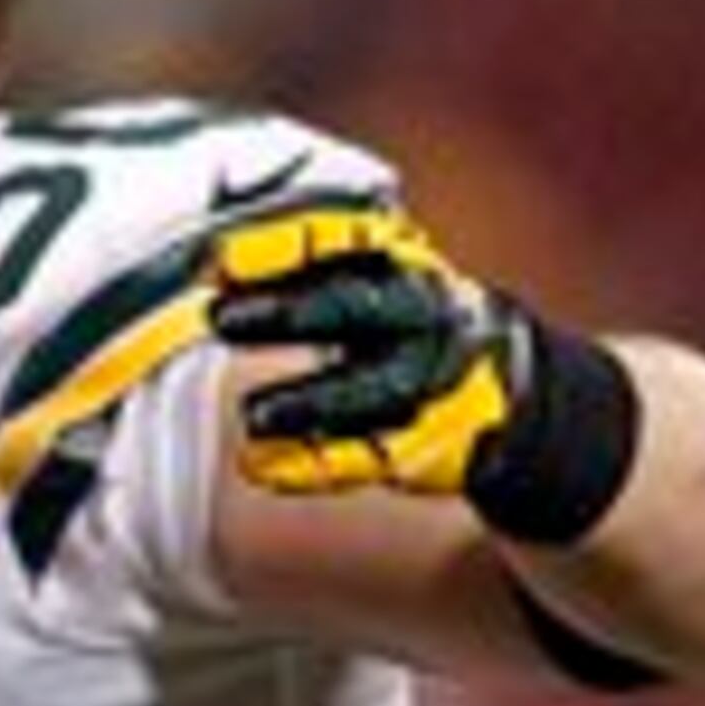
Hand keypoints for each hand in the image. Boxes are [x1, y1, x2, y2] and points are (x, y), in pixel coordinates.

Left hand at [205, 201, 530, 500]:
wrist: (494, 377)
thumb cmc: (397, 315)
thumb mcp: (364, 271)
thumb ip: (294, 264)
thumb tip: (210, 262)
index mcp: (402, 264)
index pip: (344, 239)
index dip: (284, 245)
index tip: (224, 258)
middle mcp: (420, 317)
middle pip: (356, 308)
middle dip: (288, 312)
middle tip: (221, 317)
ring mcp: (427, 382)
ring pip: (371, 390)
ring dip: (309, 402)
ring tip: (253, 415)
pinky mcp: (422, 443)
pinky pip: (369, 456)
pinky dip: (313, 465)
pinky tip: (261, 465)